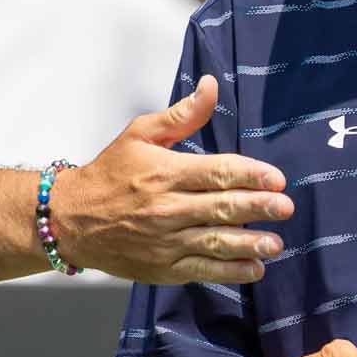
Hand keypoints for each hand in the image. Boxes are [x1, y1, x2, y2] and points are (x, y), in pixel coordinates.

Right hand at [54, 75, 292, 284]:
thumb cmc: (110, 173)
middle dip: (258, 208)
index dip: (250, 175)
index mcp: (165, 172)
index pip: (217, 172)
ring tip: (276, 243)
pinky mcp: (162, 268)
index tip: (276, 179)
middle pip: (222, 207)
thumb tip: (211, 85)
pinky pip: (202, 270)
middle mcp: (167, 208)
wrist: (71, 219)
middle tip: (286, 207)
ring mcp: (165, 241)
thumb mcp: (140, 133)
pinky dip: (230, 271)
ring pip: (215, 242)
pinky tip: (254, 268)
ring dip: (250, 243)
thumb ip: (182, 114)